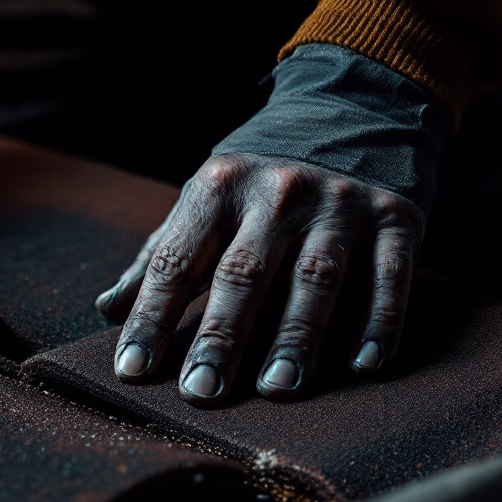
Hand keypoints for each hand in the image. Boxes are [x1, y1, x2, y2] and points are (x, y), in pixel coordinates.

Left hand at [95, 152, 424, 404]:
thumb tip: (106, 311)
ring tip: (277, 390)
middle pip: (245, 274)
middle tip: (200, 393)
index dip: (152, 316)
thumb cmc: (259, 180)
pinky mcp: (394, 218)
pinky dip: (378, 323)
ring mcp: (339, 205)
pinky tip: (362, 367)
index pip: (177, 261)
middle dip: (220, 337)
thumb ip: (160, 256)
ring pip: (316, 279)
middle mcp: (279, 192)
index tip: (132, 370)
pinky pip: (389, 277)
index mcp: (219, 187)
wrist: (353, 108)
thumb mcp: (205, 202)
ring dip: (296, 338)